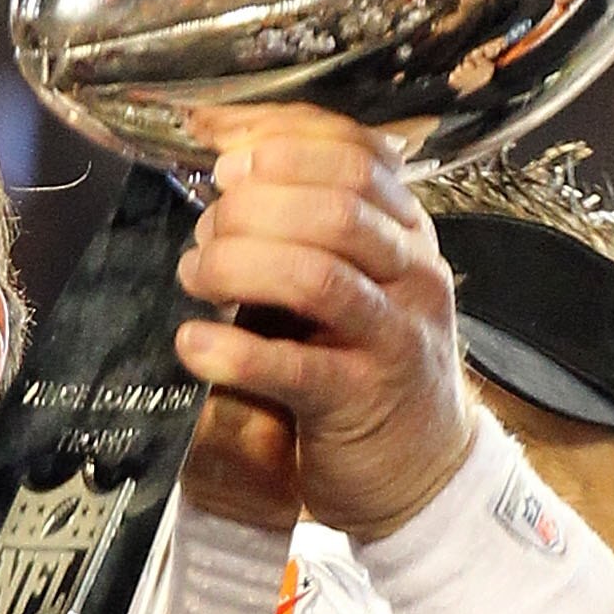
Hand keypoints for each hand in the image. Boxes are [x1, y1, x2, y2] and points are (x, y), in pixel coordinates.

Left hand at [173, 103, 472, 540]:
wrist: (421, 469)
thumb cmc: (365, 361)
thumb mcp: (352, 278)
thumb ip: (303, 222)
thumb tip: (225, 153)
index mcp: (407, 230)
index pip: (356, 155)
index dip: (282, 144)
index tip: (223, 159)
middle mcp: (413, 272)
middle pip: (337, 206)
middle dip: (253, 207)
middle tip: (206, 231)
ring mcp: (394, 336)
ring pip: (318, 276)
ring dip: (240, 265)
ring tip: (195, 276)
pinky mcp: (361, 400)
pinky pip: (294, 367)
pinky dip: (233, 352)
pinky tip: (192, 344)